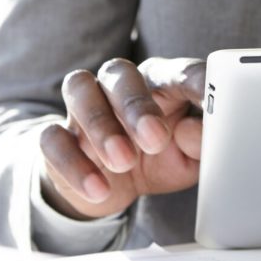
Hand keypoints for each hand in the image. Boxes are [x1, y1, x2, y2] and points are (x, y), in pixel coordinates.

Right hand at [39, 57, 205, 219]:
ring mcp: (82, 108)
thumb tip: (199, 132)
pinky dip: (75, 165)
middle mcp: (117, 86)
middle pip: (120, 73)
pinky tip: (99, 189)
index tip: (207, 94)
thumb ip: (200, 145)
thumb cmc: (157, 159)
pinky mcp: (56, 137)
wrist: (108, 187)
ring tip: (123, 161)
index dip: (193, 80)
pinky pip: (53, 139)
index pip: (176, 72)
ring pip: (81, 91)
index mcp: (158, 83)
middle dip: (136, 104)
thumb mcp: (188, 159)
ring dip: (102, 126)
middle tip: (154, 138)